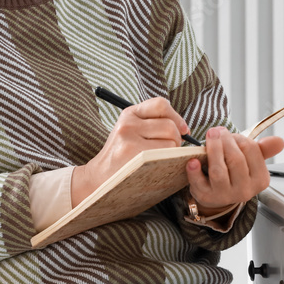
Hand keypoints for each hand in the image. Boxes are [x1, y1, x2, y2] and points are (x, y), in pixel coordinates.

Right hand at [72, 97, 192, 205]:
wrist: (99, 178)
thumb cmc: (121, 157)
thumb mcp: (129, 132)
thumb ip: (151, 123)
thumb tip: (184, 128)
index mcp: (129, 114)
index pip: (161, 105)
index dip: (177, 117)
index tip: (183, 130)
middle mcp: (128, 123)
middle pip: (170, 126)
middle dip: (176, 139)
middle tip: (168, 151)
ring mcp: (130, 139)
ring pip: (171, 141)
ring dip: (172, 153)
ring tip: (159, 159)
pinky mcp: (134, 155)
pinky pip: (166, 155)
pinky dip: (169, 162)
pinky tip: (158, 166)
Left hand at [185, 126, 283, 212]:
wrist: (217, 194)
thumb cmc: (234, 172)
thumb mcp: (250, 161)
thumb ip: (262, 149)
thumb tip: (279, 141)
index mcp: (260, 179)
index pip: (252, 151)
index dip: (238, 138)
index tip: (230, 134)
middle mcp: (245, 190)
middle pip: (235, 160)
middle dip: (224, 141)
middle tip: (215, 131)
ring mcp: (225, 195)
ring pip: (219, 171)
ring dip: (212, 150)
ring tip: (208, 137)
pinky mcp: (207, 197)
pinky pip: (200, 182)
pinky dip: (194, 171)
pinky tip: (193, 160)